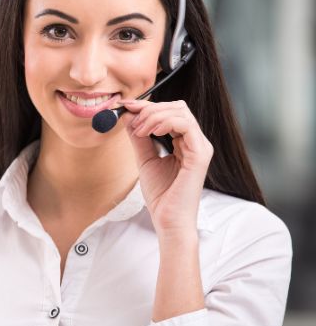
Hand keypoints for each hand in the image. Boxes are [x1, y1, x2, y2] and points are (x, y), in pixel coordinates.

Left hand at [120, 99, 213, 236]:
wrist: (167, 219)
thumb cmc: (160, 194)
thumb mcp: (144, 159)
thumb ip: (138, 137)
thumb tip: (127, 116)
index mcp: (186, 142)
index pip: (171, 112)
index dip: (147, 106)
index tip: (125, 107)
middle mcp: (196, 142)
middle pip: (177, 107)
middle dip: (150, 109)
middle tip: (131, 120)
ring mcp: (200, 147)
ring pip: (181, 112)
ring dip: (154, 115)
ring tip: (140, 130)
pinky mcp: (200, 155)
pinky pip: (186, 125)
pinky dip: (165, 123)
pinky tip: (151, 132)